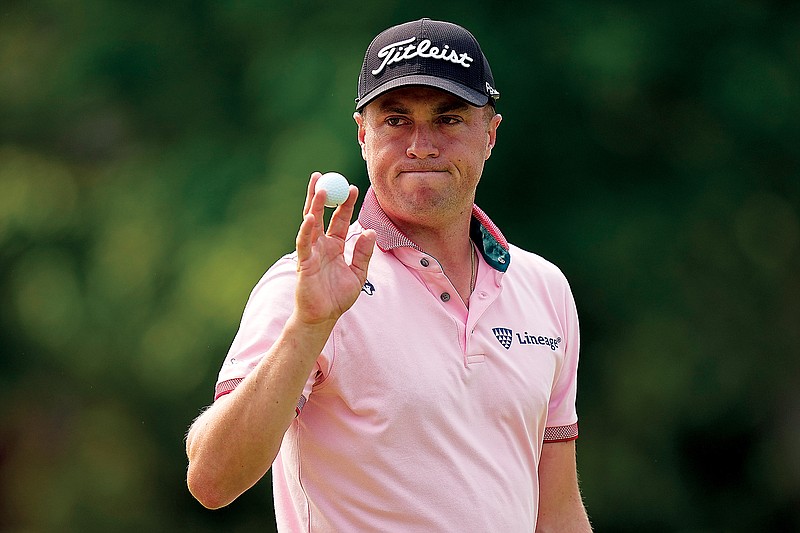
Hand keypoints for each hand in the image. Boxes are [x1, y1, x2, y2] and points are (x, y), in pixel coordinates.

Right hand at [294, 172, 375, 325]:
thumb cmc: (338, 298)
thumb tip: (370, 232)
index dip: (345, 204)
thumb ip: (363, 253)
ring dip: (314, 205)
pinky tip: (310, 218)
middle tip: (328, 176)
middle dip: (324, 196)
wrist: (324, 317)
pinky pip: (304, 244)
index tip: (353, 188)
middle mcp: (322, 245)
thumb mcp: (358, 274)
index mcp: (336, 246)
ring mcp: (312, 252)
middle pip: (321, 214)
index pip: (340, 220)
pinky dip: (306, 231)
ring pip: (310, 223)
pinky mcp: (304, 263)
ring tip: (319, 188)